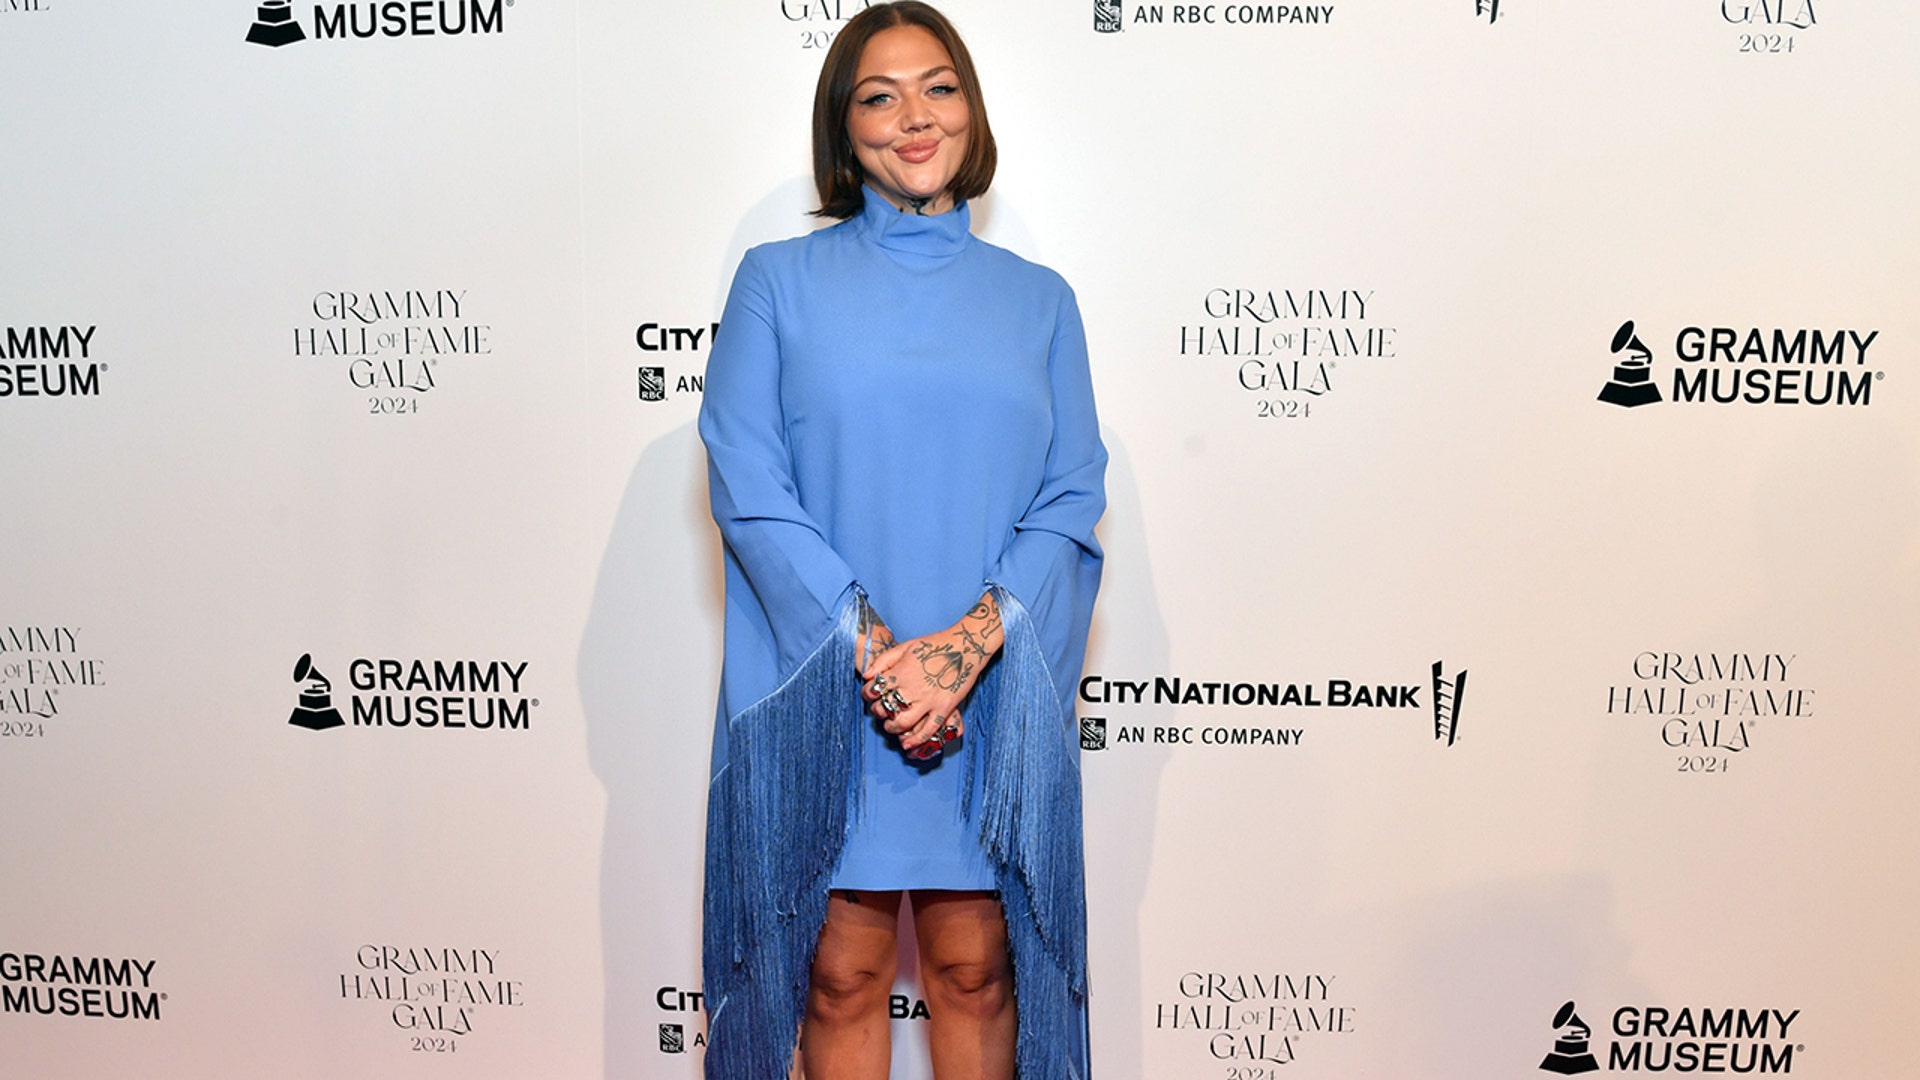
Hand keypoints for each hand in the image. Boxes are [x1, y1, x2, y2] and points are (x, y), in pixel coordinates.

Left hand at [861, 594, 1002, 756]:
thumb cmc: (935, 644)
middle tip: (881, 711)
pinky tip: (908, 744)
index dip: (868, 695)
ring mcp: (929, 700)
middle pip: (886, 708)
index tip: (870, 696)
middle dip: (879, 712)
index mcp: (901, 672)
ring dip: (892, 728)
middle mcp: (912, 688)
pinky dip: (916, 740)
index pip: (875, 690)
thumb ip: (884, 660)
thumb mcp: (906, 646)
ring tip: (891, 726)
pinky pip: (928, 730)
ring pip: (903, 723)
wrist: (965, 646)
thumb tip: (867, 675)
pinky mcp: (944, 708)